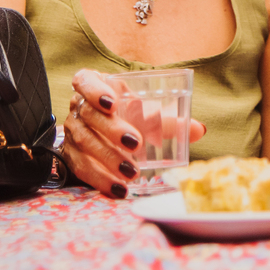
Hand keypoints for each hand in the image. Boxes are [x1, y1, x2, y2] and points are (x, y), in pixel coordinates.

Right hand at [61, 69, 206, 197]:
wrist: (98, 135)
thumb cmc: (124, 116)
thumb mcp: (142, 112)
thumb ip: (167, 120)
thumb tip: (199, 130)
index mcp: (94, 86)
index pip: (86, 81)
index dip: (96, 91)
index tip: (112, 103)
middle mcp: (78, 107)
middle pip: (90, 116)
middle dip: (113, 130)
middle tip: (136, 143)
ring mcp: (72, 132)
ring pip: (85, 143)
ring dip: (109, 158)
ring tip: (131, 173)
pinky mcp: (70, 156)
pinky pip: (82, 168)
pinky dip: (101, 179)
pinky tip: (119, 188)